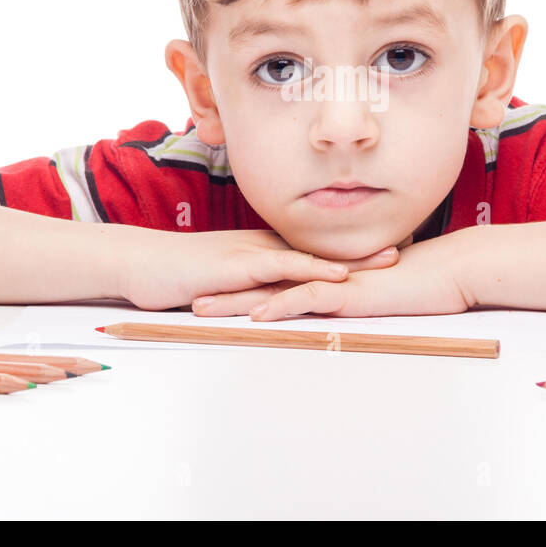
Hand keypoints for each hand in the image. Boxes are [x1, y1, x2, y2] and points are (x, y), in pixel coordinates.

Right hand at [115, 227, 401, 311]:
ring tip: (389, 259)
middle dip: (365, 249)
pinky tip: (337, 278)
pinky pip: (281, 269)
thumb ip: (247, 286)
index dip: (351, 250)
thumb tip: (269, 299)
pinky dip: (312, 272)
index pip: (314, 248)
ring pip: (311, 255)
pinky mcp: (237, 267)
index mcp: (260, 248)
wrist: (138, 264)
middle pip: (324, 247)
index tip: (387, 249)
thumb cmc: (174, 275)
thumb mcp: (219, 281)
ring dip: (351, 258)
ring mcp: (251, 254)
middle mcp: (262, 246)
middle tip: (407, 247)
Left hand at [191, 229, 476, 319]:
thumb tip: (340, 307)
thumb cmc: (422, 283)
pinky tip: (256, 316)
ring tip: (203, 310)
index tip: (210, 291)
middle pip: (263, 282)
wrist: (452, 270)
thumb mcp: (379, 295)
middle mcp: (324, 274)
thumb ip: (355, 298)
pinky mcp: (350, 292)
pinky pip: (308, 300)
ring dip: (237, 300)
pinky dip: (280, 306)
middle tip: (187, 299)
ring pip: (275, 289)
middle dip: (224, 291)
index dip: (241, 286)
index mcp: (326, 275)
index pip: (275, 279)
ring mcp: (334, 281)